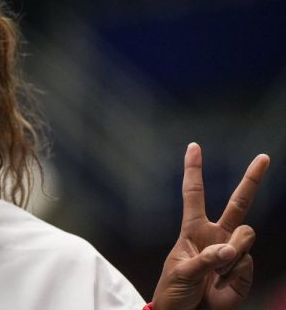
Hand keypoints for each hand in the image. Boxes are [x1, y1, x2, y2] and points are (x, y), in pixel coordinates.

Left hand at [152, 143, 269, 309]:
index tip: (193, 146)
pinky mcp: (244, 270)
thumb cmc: (175, 292)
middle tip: (263, 157)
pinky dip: (234, 277)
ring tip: (216, 273)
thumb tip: (231, 250)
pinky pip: (246, 263)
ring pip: (246, 235)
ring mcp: (233, 252)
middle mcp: (216, 236)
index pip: (193, 194)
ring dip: (231, 255)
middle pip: (237, 203)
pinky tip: (222, 286)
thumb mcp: (181, 273)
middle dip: (252, 179)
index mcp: (193, 230)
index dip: (193, 170)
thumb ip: (206, 260)